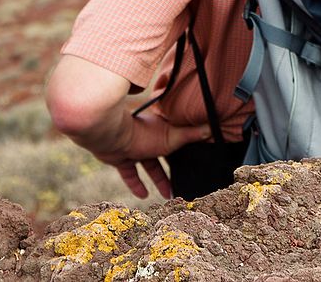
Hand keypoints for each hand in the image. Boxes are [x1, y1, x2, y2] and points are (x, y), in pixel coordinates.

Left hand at [80, 111, 211, 198]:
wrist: (109, 134)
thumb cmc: (142, 130)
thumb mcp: (172, 136)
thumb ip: (190, 135)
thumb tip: (210, 128)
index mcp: (161, 125)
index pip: (177, 134)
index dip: (187, 145)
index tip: (197, 156)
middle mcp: (148, 134)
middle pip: (164, 153)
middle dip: (173, 167)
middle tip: (185, 180)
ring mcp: (134, 146)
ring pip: (149, 165)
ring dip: (158, 179)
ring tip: (169, 195)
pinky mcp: (120, 158)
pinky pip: (130, 173)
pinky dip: (137, 184)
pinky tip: (144, 195)